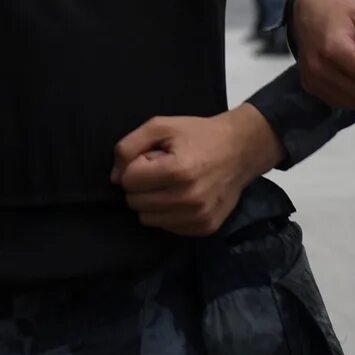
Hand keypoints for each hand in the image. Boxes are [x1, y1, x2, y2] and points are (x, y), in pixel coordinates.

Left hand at [111, 106, 282, 236]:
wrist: (239, 150)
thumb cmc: (198, 134)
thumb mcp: (161, 126)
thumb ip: (129, 147)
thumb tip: (114, 178)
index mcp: (177, 170)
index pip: (128, 181)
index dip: (135, 166)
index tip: (152, 157)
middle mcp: (188, 198)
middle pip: (135, 202)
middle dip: (141, 185)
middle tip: (161, 170)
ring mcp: (198, 217)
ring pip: (147, 219)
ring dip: (152, 201)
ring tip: (171, 182)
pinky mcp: (204, 228)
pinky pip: (167, 227)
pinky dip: (167, 212)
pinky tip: (182, 195)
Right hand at [289, 0, 354, 108]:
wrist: (307, 7)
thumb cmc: (339, 10)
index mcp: (334, 49)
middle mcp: (319, 69)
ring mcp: (312, 80)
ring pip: (352, 102)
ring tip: (350, 64)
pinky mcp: (308, 86)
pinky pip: (338, 102)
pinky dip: (346, 92)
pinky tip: (341, 72)